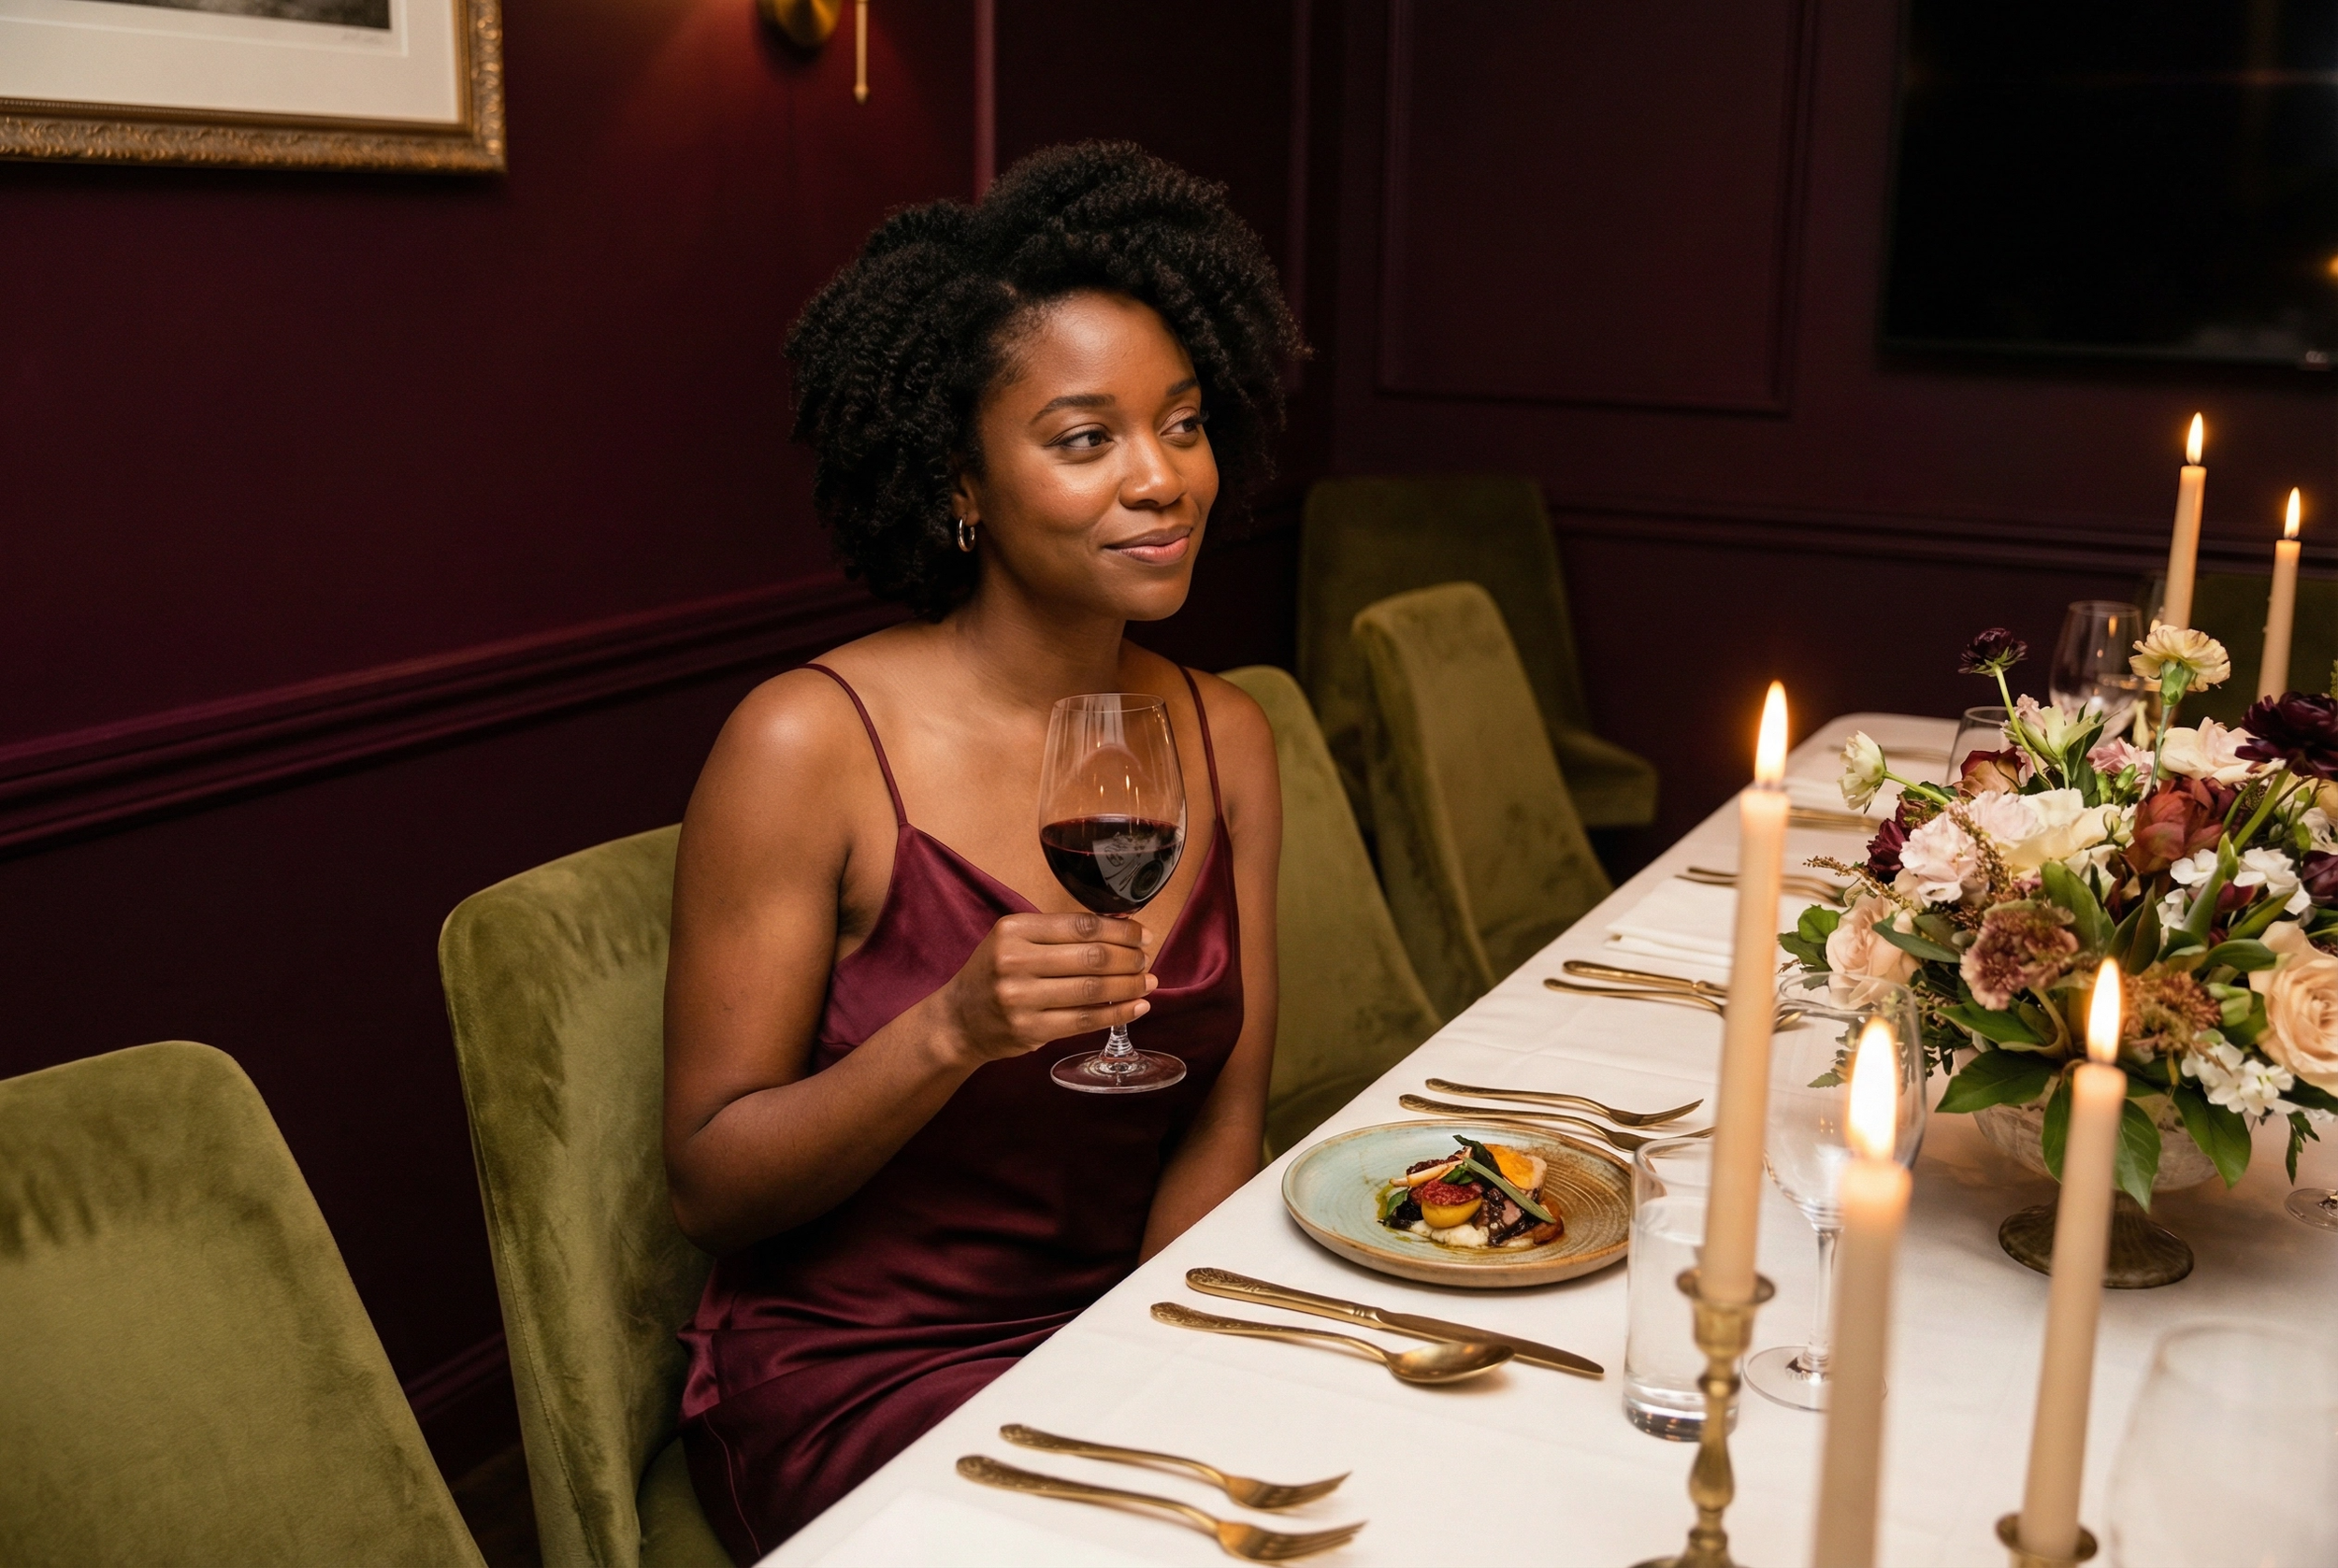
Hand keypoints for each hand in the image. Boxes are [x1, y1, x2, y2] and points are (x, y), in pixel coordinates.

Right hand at [937, 911, 1157, 1065]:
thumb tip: (1121, 929)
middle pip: (1092, 957)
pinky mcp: (1029, 1030)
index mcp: (1014, 930)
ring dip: (1129, 985)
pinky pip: (1085, 1020)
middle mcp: (1014, 961)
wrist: (958, 1020)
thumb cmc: (995, 973)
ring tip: (1148, 982)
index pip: (1082, 925)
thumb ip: (1060, 934)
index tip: (1142, 935)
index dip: (1121, 930)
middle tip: (1146, 960)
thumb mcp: (1015, 940)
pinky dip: (1118, 1013)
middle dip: (1129, 958)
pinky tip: (1137, 1007)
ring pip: (1093, 989)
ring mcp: (1021, 998)